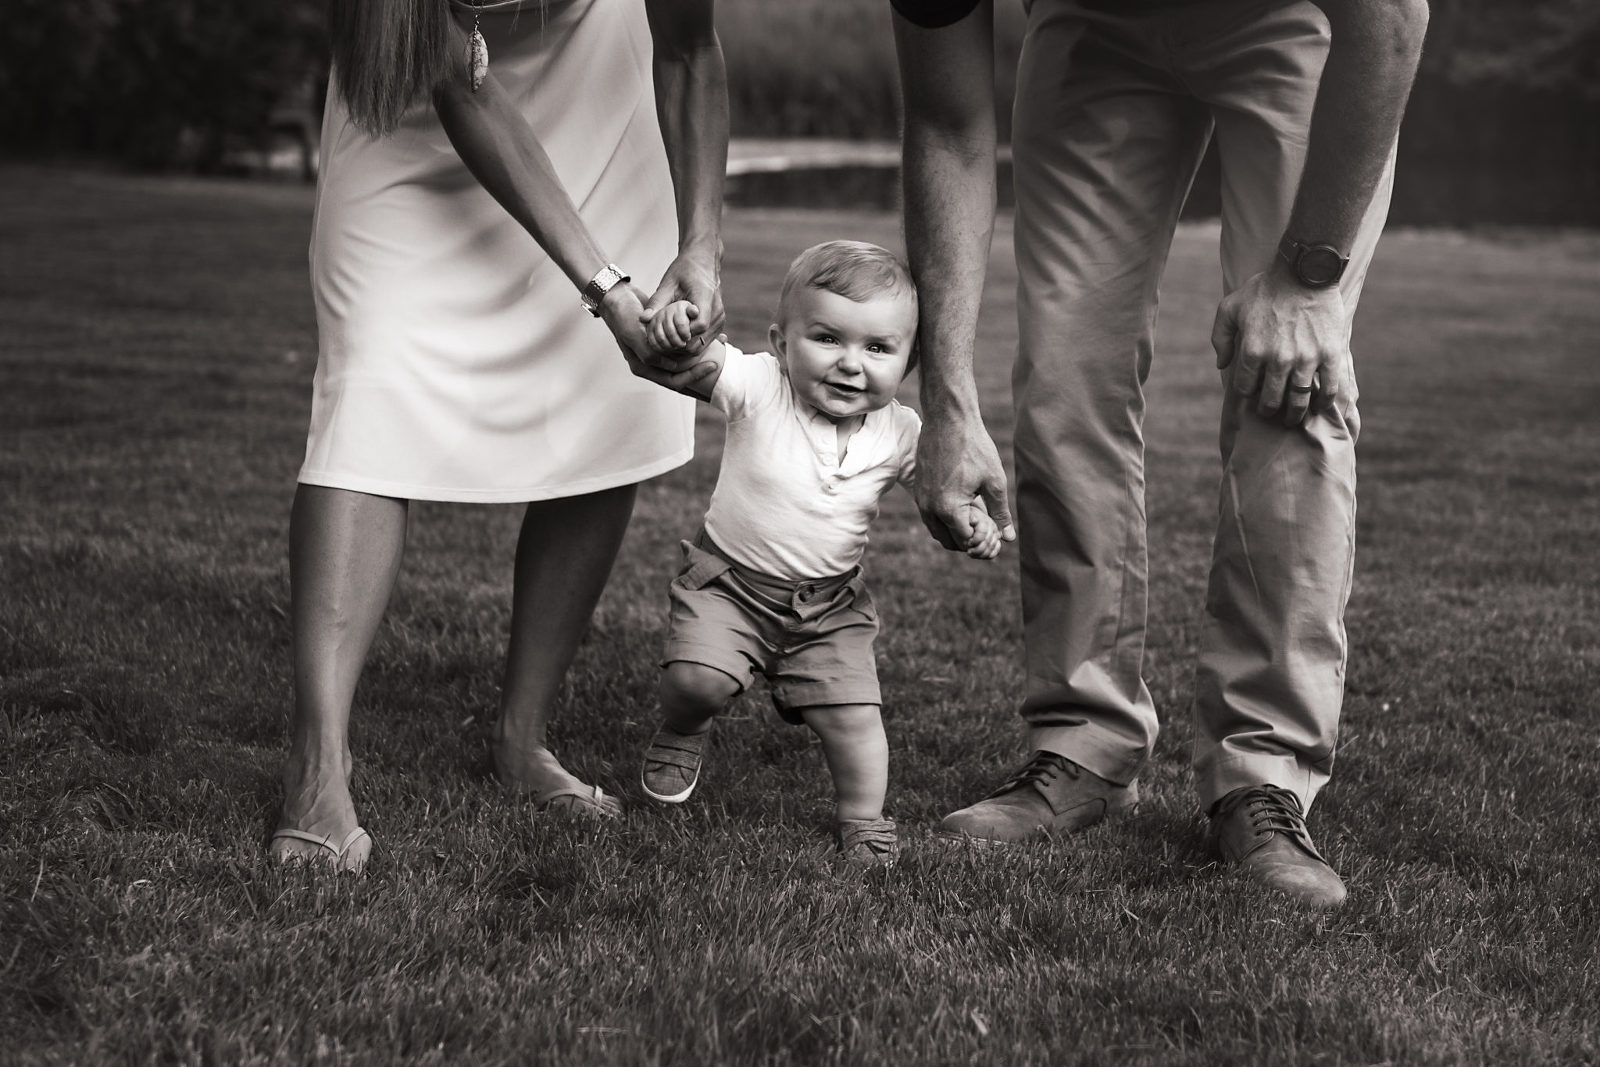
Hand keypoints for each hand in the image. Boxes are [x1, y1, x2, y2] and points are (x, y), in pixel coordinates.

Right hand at [602, 284, 717, 392]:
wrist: (616, 297)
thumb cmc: (624, 315)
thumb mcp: (635, 334)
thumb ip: (651, 353)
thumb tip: (672, 367)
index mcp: (642, 368)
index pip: (674, 381)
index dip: (695, 376)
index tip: (713, 364)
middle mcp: (650, 364)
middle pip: (682, 375)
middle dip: (701, 369)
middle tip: (720, 360)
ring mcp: (656, 353)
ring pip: (683, 362)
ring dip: (700, 358)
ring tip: (719, 349)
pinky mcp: (662, 341)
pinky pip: (681, 348)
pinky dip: (694, 345)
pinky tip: (709, 338)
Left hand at [644, 244, 723, 353]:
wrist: (703, 263)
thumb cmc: (684, 270)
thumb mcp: (668, 284)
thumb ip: (657, 302)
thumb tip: (643, 319)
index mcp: (706, 298)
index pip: (699, 326)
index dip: (681, 333)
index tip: (664, 331)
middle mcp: (717, 312)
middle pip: (699, 342)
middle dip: (678, 343)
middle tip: (661, 337)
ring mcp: (719, 320)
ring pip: (701, 346)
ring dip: (683, 345)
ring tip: (668, 335)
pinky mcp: (718, 325)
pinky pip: (704, 342)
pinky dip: (690, 342)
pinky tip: (677, 333)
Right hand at [915, 406, 1015, 553]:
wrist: (948, 419)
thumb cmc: (974, 447)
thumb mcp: (994, 481)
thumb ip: (1000, 513)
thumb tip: (1008, 537)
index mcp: (948, 509)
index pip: (966, 542)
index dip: (984, 541)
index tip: (995, 529)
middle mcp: (929, 508)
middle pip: (949, 541)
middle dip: (969, 541)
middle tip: (986, 528)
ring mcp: (920, 499)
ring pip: (937, 530)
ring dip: (955, 531)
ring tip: (976, 518)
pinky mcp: (918, 489)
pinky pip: (930, 516)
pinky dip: (945, 519)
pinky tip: (963, 505)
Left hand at [1211, 266, 1354, 425]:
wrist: (1304, 271)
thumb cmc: (1265, 289)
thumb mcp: (1230, 307)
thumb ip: (1220, 338)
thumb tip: (1221, 365)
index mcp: (1252, 351)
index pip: (1244, 388)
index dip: (1246, 394)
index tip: (1252, 395)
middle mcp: (1278, 360)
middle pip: (1271, 400)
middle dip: (1269, 410)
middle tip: (1271, 412)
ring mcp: (1306, 359)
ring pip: (1298, 400)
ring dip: (1294, 414)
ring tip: (1293, 417)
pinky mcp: (1330, 355)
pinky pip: (1328, 388)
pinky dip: (1323, 402)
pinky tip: (1319, 405)